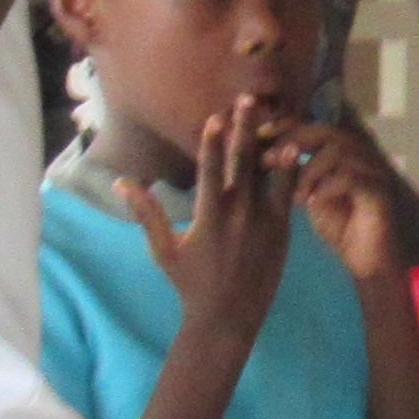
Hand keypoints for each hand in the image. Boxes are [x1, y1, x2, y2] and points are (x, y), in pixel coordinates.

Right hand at [136, 101, 296, 349]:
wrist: (228, 317)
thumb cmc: (191, 283)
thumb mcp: (164, 250)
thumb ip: (147, 213)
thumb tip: (121, 183)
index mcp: (209, 217)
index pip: (210, 172)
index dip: (212, 143)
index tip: (214, 117)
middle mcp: (239, 216)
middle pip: (242, 164)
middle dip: (244, 130)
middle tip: (248, 100)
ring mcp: (264, 223)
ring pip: (271, 176)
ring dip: (273, 146)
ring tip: (281, 120)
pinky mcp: (283, 232)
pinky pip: (290, 197)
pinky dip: (292, 174)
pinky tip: (296, 151)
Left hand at [277, 118, 402, 284]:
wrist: (367, 259)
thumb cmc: (339, 227)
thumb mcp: (308, 194)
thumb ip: (294, 172)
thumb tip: (262, 152)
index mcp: (343, 151)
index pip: (313, 124)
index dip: (285, 125)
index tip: (258, 136)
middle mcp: (361, 154)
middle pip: (324, 130)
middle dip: (291, 143)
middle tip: (267, 162)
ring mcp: (373, 171)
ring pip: (337, 151)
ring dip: (308, 171)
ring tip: (296, 197)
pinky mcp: (380, 192)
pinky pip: (351, 178)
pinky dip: (326, 188)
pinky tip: (311, 204)